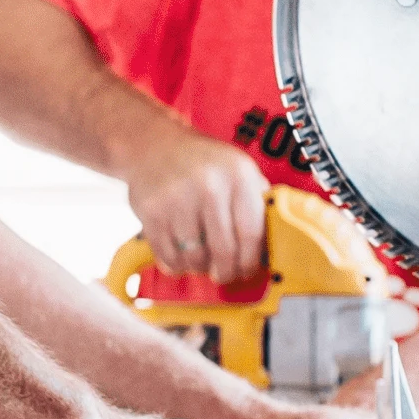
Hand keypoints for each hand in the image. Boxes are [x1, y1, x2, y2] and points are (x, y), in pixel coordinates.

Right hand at [112, 127, 267, 283]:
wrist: (154, 144)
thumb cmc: (202, 163)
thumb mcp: (238, 170)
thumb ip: (256, 203)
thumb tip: (268, 247)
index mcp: (238, 175)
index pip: (251, 233)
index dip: (250, 260)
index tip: (247, 270)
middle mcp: (209, 186)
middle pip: (224, 251)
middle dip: (226, 272)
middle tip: (224, 275)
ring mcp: (177, 199)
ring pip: (195, 258)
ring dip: (199, 267)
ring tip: (200, 260)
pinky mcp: (151, 212)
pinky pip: (168, 256)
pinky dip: (176, 264)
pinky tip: (180, 256)